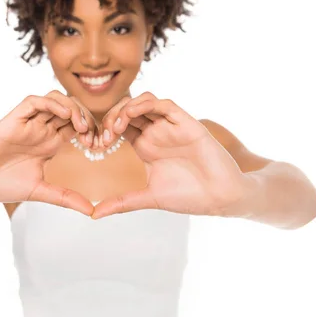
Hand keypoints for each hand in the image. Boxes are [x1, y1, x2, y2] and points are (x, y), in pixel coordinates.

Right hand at [0, 90, 97, 215]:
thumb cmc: (0, 185)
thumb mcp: (40, 192)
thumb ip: (65, 198)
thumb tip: (92, 212)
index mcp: (49, 143)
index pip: (78, 126)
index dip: (93, 130)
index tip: (101, 146)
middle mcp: (41, 129)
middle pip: (72, 108)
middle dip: (87, 117)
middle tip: (94, 136)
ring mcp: (28, 123)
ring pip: (56, 99)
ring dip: (72, 107)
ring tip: (81, 127)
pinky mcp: (13, 119)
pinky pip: (35, 101)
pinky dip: (52, 103)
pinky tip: (64, 116)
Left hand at [91, 92, 254, 218]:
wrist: (220, 197)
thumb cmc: (189, 197)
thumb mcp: (149, 198)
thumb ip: (122, 202)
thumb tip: (94, 215)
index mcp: (146, 147)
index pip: (119, 126)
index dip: (105, 130)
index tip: (98, 145)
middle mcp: (157, 133)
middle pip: (128, 110)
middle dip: (111, 117)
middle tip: (105, 135)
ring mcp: (171, 127)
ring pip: (144, 101)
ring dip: (126, 107)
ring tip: (117, 125)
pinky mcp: (186, 124)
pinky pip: (164, 105)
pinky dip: (146, 104)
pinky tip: (133, 115)